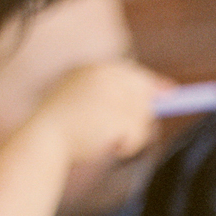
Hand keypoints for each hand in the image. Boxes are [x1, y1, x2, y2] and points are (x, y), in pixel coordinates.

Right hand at [30, 59, 170, 165]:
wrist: (44, 138)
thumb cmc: (64, 124)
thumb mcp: (85, 98)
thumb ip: (115, 93)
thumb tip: (155, 96)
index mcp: (95, 70)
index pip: (133, 73)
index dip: (154, 84)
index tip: (171, 92)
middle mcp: (106, 78)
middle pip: (144, 95)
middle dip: (141, 114)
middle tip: (119, 128)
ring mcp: (112, 96)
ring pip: (143, 118)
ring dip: (132, 133)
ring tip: (105, 136)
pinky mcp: (117, 116)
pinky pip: (138, 135)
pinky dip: (129, 145)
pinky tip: (107, 144)